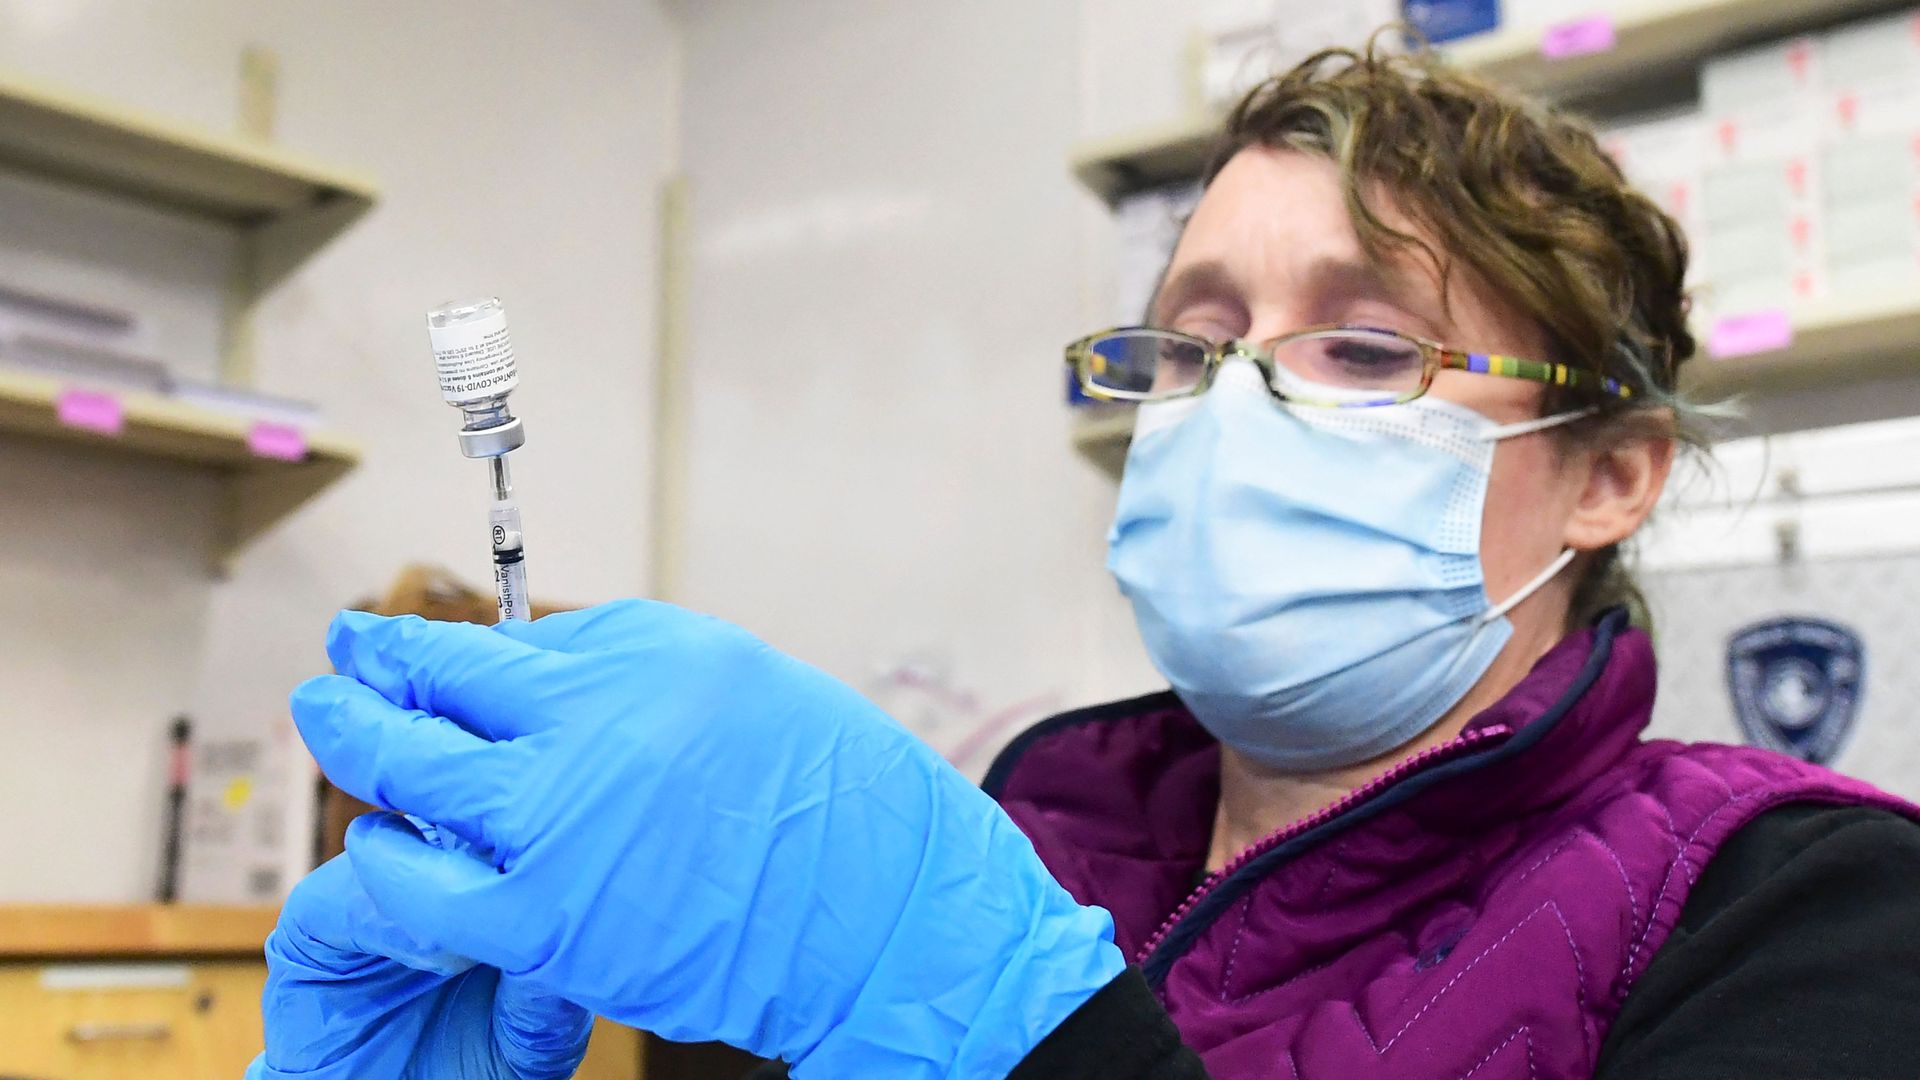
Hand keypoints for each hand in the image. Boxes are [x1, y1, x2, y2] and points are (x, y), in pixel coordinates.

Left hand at [292, 600, 1123, 1077]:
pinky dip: (390, 863)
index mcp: (631, 661)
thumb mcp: (720, 676)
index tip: (368, 642)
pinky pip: (421, 888)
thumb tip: (504, 664)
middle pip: (423, 706)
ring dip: (366, 768)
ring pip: (410, 786)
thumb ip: (606, 666)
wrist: (877, 904)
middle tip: (328, 685)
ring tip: (347, 754)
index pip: (476, 648)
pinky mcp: (543, 923)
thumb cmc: (822, 789)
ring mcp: (556, 829)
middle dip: (358, 696)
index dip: (404, 648)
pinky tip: (388, 850)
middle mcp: (583, 732)